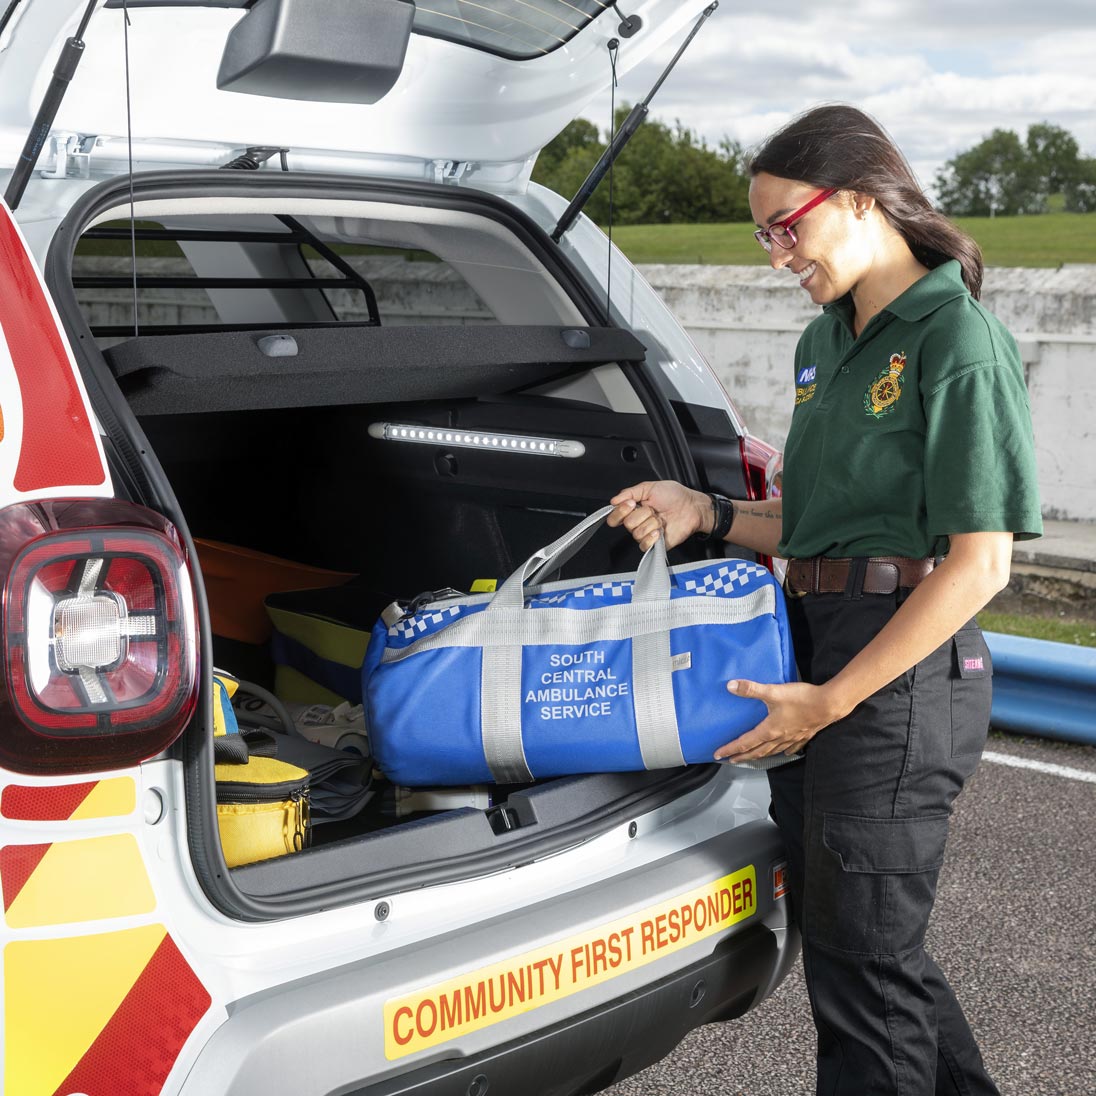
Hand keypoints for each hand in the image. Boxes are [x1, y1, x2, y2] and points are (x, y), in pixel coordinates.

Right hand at [608, 481, 711, 551]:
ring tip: (660, 519)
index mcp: (633, 509)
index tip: (632, 503)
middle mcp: (638, 522)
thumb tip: (613, 501)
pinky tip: (660, 530)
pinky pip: (644, 546)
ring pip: (637, 533)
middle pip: (627, 524)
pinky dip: (652, 537)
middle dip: (643, 514)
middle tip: (653, 509)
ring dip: (651, 523)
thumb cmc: (675, 496)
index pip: (614, 517)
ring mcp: (646, 534)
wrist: (692, 507)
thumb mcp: (649, 487)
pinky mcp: (655, 545)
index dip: (621, 511)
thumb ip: (629, 493)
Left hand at [715, 679, 843, 761]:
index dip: (730, 749)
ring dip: (759, 756)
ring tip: (751, 759)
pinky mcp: (804, 735)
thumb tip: (730, 686)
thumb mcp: (774, 692)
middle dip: (742, 757)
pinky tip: (784, 752)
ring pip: (772, 752)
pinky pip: (790, 748)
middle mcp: (779, 738)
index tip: (718, 755)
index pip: (744, 743)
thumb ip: (751, 689)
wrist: (830, 704)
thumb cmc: (802, 699)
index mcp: (769, 730)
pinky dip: (783, 751)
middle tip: (730, 761)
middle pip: (757, 752)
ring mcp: (792, 739)